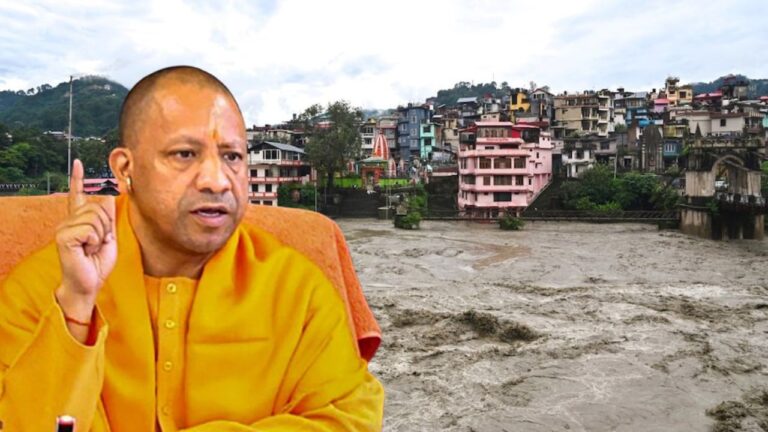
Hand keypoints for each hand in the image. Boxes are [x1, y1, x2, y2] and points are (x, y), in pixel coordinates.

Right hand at [55, 160, 116, 319]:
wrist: (89, 283)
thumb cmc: (97, 263)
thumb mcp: (109, 237)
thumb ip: (108, 218)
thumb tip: (109, 195)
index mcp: (78, 221)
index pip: (77, 195)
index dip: (78, 179)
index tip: (78, 163)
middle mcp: (68, 221)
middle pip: (99, 208)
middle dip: (107, 227)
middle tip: (97, 244)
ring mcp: (64, 227)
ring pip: (96, 217)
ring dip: (101, 236)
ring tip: (91, 248)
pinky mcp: (63, 236)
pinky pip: (90, 228)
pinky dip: (95, 241)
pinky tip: (86, 250)